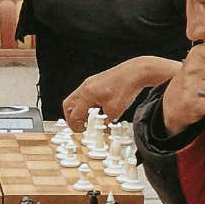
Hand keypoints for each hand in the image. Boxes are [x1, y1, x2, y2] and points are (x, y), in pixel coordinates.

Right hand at [62, 56, 181, 130]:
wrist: (136, 72)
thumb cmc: (126, 87)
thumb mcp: (115, 111)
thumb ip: (105, 121)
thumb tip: (102, 126)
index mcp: (87, 94)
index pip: (73, 114)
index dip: (76, 126)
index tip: (82, 131)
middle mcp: (85, 87)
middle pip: (68, 105)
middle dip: (72, 117)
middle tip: (79, 126)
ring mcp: (90, 82)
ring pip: (76, 99)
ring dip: (80, 110)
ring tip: (90, 118)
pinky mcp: (96, 81)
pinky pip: (84, 94)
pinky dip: (87, 103)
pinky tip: (98, 108)